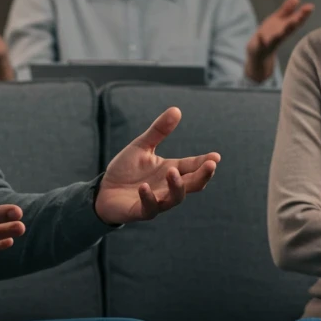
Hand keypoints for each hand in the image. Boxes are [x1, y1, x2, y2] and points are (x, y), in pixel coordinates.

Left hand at [94, 107, 219, 224]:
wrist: (104, 191)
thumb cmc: (126, 169)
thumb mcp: (141, 146)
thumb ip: (159, 131)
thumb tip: (177, 109)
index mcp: (172, 170)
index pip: (193, 166)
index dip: (205, 162)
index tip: (216, 157)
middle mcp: (168, 187)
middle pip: (192, 184)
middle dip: (202, 176)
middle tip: (210, 165)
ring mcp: (157, 201)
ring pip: (175, 198)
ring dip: (176, 186)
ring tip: (173, 172)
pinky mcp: (141, 211)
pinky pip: (149, 208)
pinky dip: (148, 198)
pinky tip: (144, 187)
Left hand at [244, 0, 313, 82]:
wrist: (258, 55)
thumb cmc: (270, 34)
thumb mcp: (278, 20)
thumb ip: (287, 9)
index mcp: (285, 28)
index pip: (296, 21)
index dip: (303, 14)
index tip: (310, 7)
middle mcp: (280, 36)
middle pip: (289, 29)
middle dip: (296, 21)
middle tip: (304, 14)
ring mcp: (270, 43)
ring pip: (277, 38)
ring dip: (282, 32)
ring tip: (288, 24)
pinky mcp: (259, 48)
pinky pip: (259, 45)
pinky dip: (260, 41)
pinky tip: (260, 36)